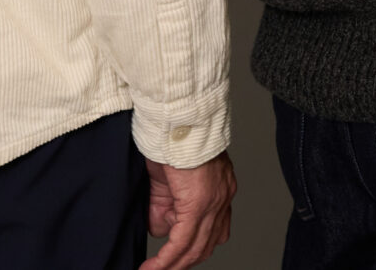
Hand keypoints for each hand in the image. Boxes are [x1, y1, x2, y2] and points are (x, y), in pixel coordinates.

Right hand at [143, 152, 235, 269]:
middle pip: (206, 245)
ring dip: (172, 264)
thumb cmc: (171, 141)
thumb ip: (166, 206)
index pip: (213, 232)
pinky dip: (166, 259)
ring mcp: (214, 202)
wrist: (177, 120)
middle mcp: (223, 199)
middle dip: (182, 262)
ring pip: (195, 247)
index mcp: (220, 191)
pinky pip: (182, 241)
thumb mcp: (169, 180)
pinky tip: (152, 268)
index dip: (193, 250)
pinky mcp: (199, 203)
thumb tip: (160, 229)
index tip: (174, 260)